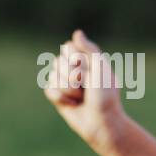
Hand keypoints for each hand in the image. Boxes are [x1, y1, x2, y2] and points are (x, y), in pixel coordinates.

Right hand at [42, 28, 126, 155]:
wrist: (102, 121)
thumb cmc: (105, 95)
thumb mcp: (101, 67)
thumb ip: (89, 49)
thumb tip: (76, 33)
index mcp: (85, 59)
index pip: (67, 48)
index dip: (76, 60)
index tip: (90, 71)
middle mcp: (73, 69)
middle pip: (57, 61)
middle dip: (73, 76)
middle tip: (87, 87)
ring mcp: (64, 82)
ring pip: (53, 76)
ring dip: (69, 89)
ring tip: (82, 98)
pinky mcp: (58, 97)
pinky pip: (49, 90)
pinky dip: (61, 98)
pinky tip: (72, 105)